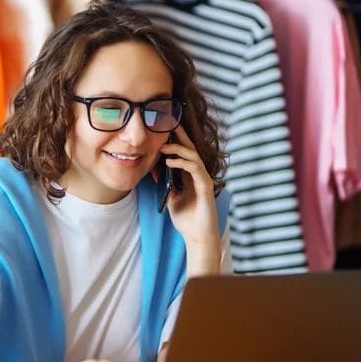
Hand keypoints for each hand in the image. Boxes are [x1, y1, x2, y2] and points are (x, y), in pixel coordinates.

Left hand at [160, 126, 220, 258]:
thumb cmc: (186, 219)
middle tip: (169, 124)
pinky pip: (195, 170)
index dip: (175, 141)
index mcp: (190, 177)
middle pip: (191, 150)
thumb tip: (154, 170)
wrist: (197, 236)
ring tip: (163, 147)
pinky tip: (170, 162)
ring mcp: (204, 180)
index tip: (163, 131)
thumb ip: (165, 184)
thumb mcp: (170, 198)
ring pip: (193, 157)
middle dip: (180, 136)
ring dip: (178, 149)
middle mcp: (199, 175)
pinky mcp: (206, 187)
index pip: (183, 154)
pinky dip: (182, 163)